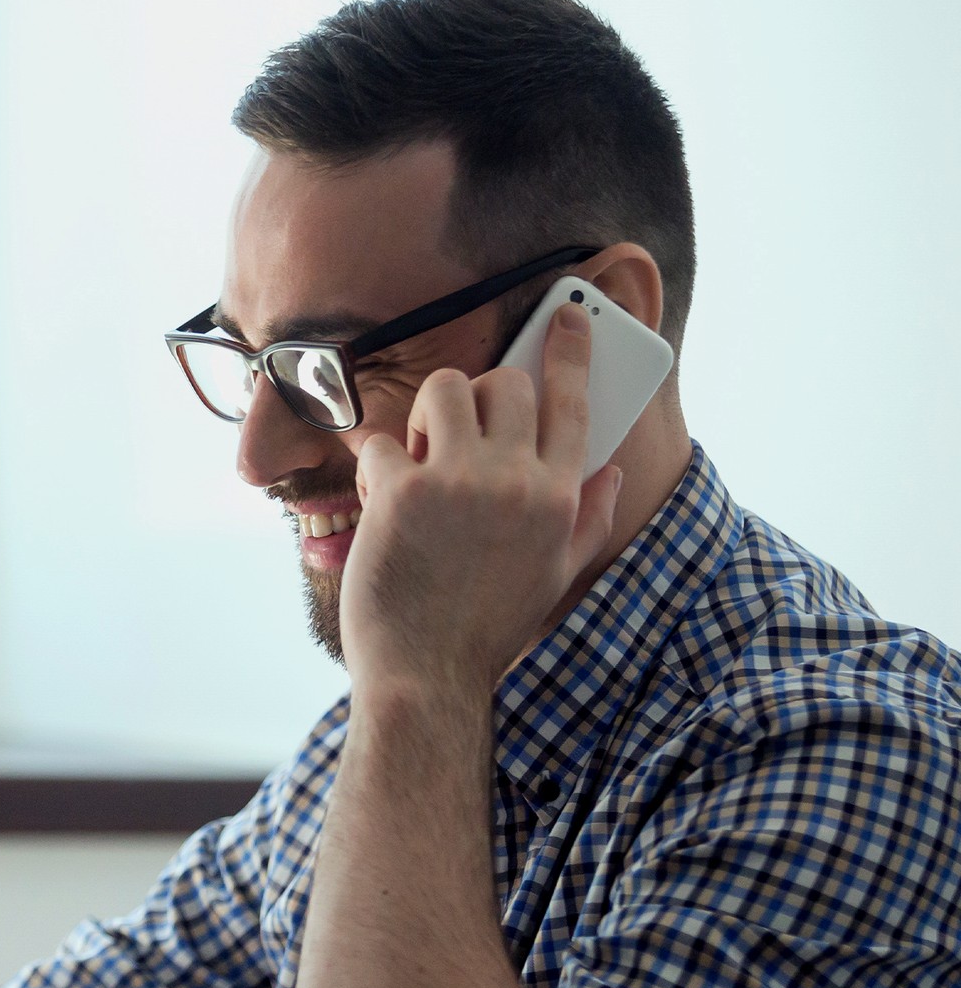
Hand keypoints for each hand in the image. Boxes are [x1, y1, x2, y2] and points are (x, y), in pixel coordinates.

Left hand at [341, 303, 624, 698]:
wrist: (427, 673)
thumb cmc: (486, 628)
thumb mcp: (554, 576)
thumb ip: (587, 519)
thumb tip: (609, 473)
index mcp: (558, 496)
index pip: (573, 401)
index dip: (571, 351)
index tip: (569, 315)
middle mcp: (516, 479)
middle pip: (505, 383)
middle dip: (476, 396)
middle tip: (453, 436)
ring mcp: (459, 480)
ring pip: (443, 390)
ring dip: (425, 417)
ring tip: (418, 463)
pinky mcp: (403, 491)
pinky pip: (383, 441)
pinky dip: (376, 468)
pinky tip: (380, 508)